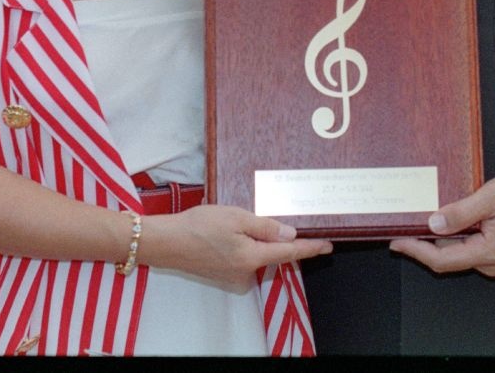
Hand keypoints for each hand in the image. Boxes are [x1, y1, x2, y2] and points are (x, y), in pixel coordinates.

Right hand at [144, 205, 332, 291]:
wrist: (166, 242)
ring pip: (256, 256)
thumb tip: (290, 235)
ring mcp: (234, 277)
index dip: (310, 248)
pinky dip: (242, 247)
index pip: (290, 252)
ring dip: (255, 241)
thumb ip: (266, 227)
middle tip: (262, 218)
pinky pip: (243, 259)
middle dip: (275, 239)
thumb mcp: (236, 218)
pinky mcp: (223, 275)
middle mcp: (246, 273)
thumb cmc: (199, 226)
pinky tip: (226, 234)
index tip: (328, 245)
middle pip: (273, 255)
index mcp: (252, 258)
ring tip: (233, 223)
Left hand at [388, 172, 494, 277]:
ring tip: (418, 225)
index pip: (443, 260)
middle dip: (423, 246)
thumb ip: (461, 212)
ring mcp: (494, 260)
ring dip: (437, 241)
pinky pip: (467, 250)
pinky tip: (442, 225)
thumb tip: (434, 224)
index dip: (416, 251)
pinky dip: (453, 239)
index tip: (397, 242)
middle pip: (447, 260)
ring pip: (457, 255)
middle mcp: (491, 263)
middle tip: (402, 230)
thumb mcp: (490, 196)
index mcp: (490, 252)